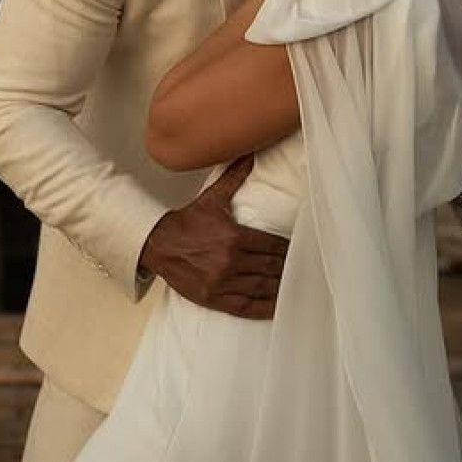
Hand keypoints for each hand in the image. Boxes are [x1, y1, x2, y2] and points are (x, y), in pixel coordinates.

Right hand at [142, 155, 287, 319]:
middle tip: (303, 269)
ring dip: (281, 287)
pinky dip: (265, 308)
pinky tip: (278, 306)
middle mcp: (231, 262)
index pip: (273, 246)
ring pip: (263, 287)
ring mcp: (222, 283)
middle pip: (271, 267)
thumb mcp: (212, 199)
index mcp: (235, 237)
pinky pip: (247, 307)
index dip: (289, 250)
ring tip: (295, 286)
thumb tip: (249, 153)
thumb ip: (234, 177)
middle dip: (288, 268)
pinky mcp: (214, 299)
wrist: (157, 244)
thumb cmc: (187, 222)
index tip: (301, 251)